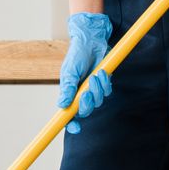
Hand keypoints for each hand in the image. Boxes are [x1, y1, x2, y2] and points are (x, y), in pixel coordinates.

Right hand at [57, 11, 112, 134]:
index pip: (68, 114)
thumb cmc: (77, 54)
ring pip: (98, 102)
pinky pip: (107, 92)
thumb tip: (62, 105)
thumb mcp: (70, 71)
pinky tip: (102, 74)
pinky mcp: (102, 84)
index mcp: (68, 93)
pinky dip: (105, 84)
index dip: (71, 124)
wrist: (91, 41)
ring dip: (98, 90)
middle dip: (88, 104)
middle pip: (85, 111)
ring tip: (96, 75)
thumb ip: (67, 88)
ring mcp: (91, 90)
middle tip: (87, 92)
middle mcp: (79, 94)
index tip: (75, 128)